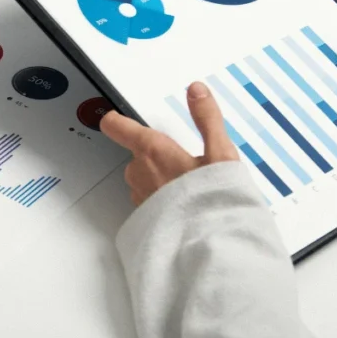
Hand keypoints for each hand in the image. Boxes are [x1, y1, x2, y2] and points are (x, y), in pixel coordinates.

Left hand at [101, 82, 238, 204]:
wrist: (210, 247)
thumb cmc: (215, 201)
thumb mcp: (220, 154)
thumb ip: (207, 118)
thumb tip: (196, 90)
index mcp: (153, 150)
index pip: (118, 126)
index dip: (116, 120)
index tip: (115, 116)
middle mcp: (138, 172)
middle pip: (138, 153)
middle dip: (157, 155)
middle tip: (185, 164)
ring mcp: (138, 196)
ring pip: (142, 178)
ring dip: (160, 179)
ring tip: (188, 188)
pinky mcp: (142, 217)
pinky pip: (148, 200)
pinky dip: (161, 200)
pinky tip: (183, 207)